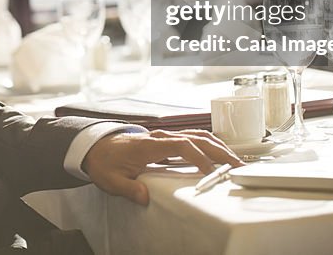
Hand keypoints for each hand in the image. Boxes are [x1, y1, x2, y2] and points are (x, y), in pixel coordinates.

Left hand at [82, 129, 241, 205]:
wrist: (95, 147)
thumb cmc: (104, 162)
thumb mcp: (111, 180)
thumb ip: (128, 189)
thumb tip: (145, 196)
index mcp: (149, 145)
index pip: (182, 146)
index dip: (199, 158)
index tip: (210, 173)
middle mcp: (161, 137)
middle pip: (197, 138)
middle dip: (220, 152)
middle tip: (237, 167)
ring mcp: (165, 136)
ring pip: (198, 136)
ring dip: (219, 147)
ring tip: (235, 162)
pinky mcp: (167, 140)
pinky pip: (194, 139)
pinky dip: (210, 145)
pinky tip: (220, 156)